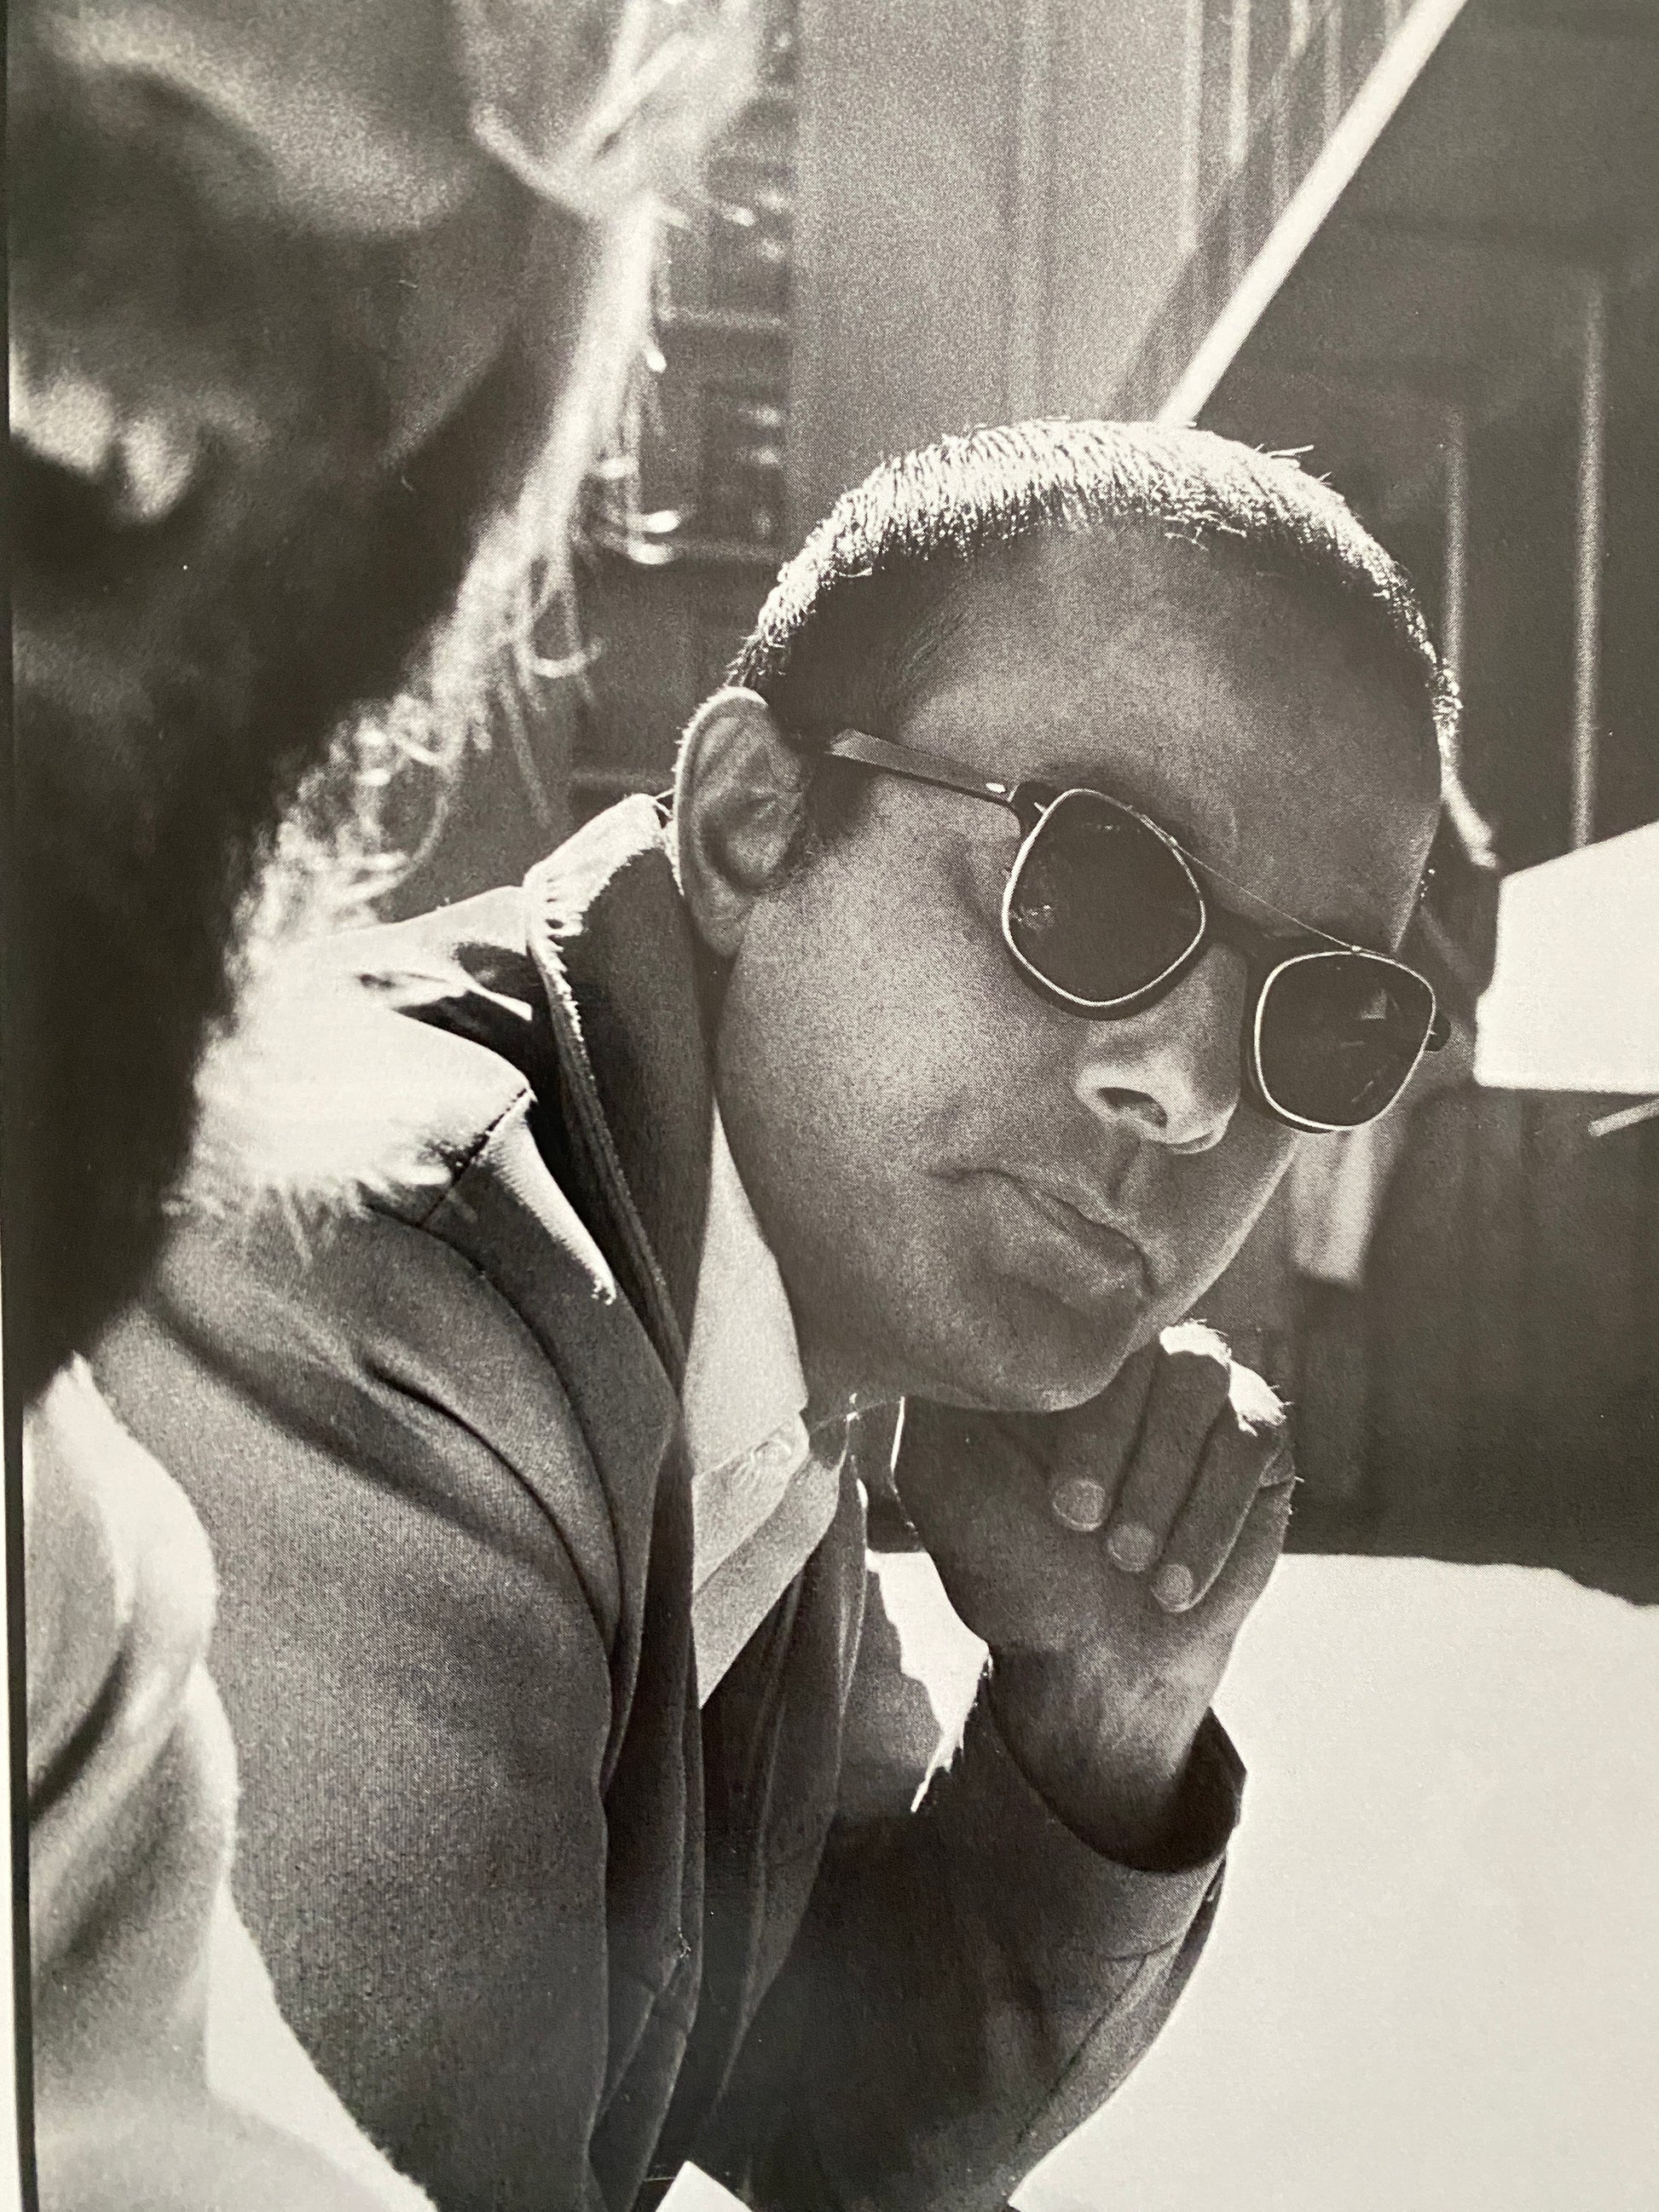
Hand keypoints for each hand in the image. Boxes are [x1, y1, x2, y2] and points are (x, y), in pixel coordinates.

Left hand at [894, 1323, 1292, 1861]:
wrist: (1085, 1651)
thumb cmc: (1009, 1558)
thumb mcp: (944, 1474)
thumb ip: (939, 1394)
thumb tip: (924, 1310)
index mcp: (1063, 1352)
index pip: (1086, 1330)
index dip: (1084, 1420)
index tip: (1064, 1509)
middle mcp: (1135, 1352)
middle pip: (1154, 1353)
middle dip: (1125, 1453)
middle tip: (1089, 1531)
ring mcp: (1202, 1389)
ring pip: (1204, 1388)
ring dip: (1167, 1486)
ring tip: (1130, 1564)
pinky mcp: (1256, 1438)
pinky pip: (1251, 1443)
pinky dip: (1212, 1520)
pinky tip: (1175, 1586)